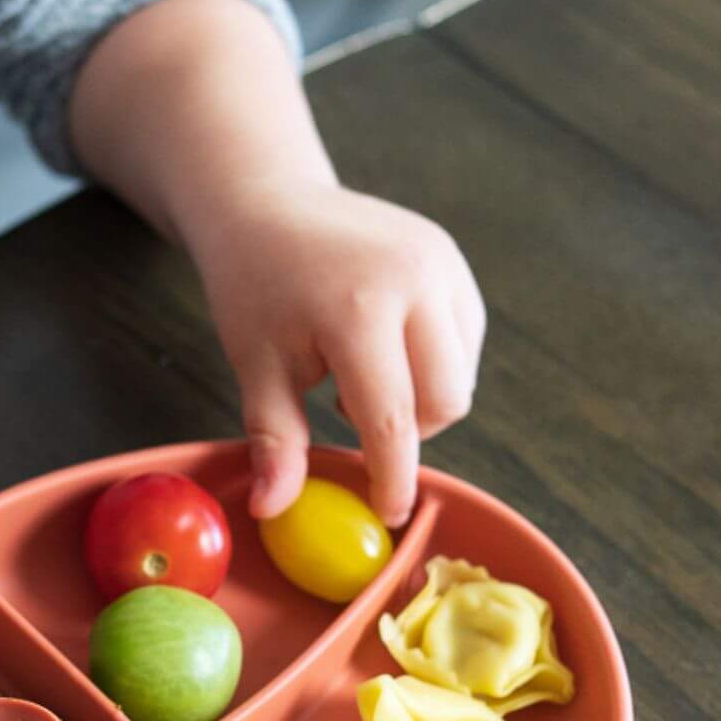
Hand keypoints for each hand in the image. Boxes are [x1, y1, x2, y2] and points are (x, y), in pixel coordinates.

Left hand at [196, 183, 486, 527]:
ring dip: (419, 400)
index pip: (393, 418)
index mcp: (359, 307)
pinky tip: (383, 349)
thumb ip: (275, 440)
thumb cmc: (255, 289)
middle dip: (405, 431)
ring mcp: (442, 264)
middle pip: (445, 402)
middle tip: (344, 410)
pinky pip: (464, 344)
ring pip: (461, 377)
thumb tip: (274, 509)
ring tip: (358, 373)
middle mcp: (416, 279)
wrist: (270, 206)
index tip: (388, 513)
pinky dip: (431, 367)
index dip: (393, 476)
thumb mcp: (256, 366)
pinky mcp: (453, 261)